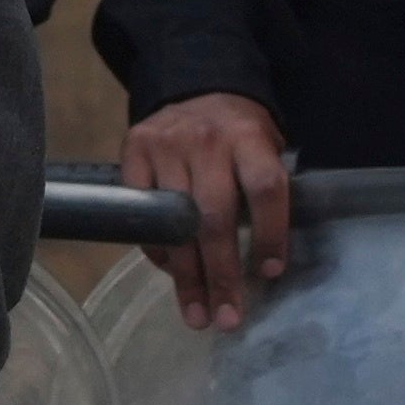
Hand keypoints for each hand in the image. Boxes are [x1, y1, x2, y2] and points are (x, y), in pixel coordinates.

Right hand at [120, 88, 301, 324]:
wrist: (196, 86)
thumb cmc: (239, 133)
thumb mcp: (265, 147)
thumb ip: (264, 191)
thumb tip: (267, 264)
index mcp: (248, 137)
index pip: (263, 189)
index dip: (270, 234)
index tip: (271, 273)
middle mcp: (206, 140)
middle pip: (215, 217)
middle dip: (222, 275)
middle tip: (228, 318)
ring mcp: (165, 145)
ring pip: (176, 224)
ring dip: (187, 277)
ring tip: (197, 315)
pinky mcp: (134, 151)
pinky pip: (144, 214)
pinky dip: (158, 250)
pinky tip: (172, 273)